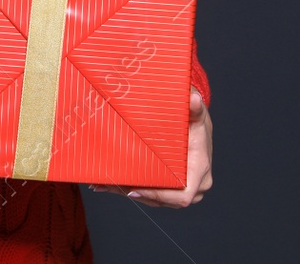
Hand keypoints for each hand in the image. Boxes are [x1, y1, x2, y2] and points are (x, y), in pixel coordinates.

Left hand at [92, 87, 212, 206]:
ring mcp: (180, 189)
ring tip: (101, 182)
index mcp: (198, 171)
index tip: (134, 190)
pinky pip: (148, 193)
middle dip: (132, 191)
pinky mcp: (168, 188)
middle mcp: (193, 186)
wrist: (196, 127)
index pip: (181, 196)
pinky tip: (105, 183)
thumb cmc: (194, 121)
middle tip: (107, 182)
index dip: (158, 195)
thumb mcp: (195, 114)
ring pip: (151, 198)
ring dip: (124, 191)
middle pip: (160, 199)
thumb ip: (194, 107)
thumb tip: (193, 98)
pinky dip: (126, 187)